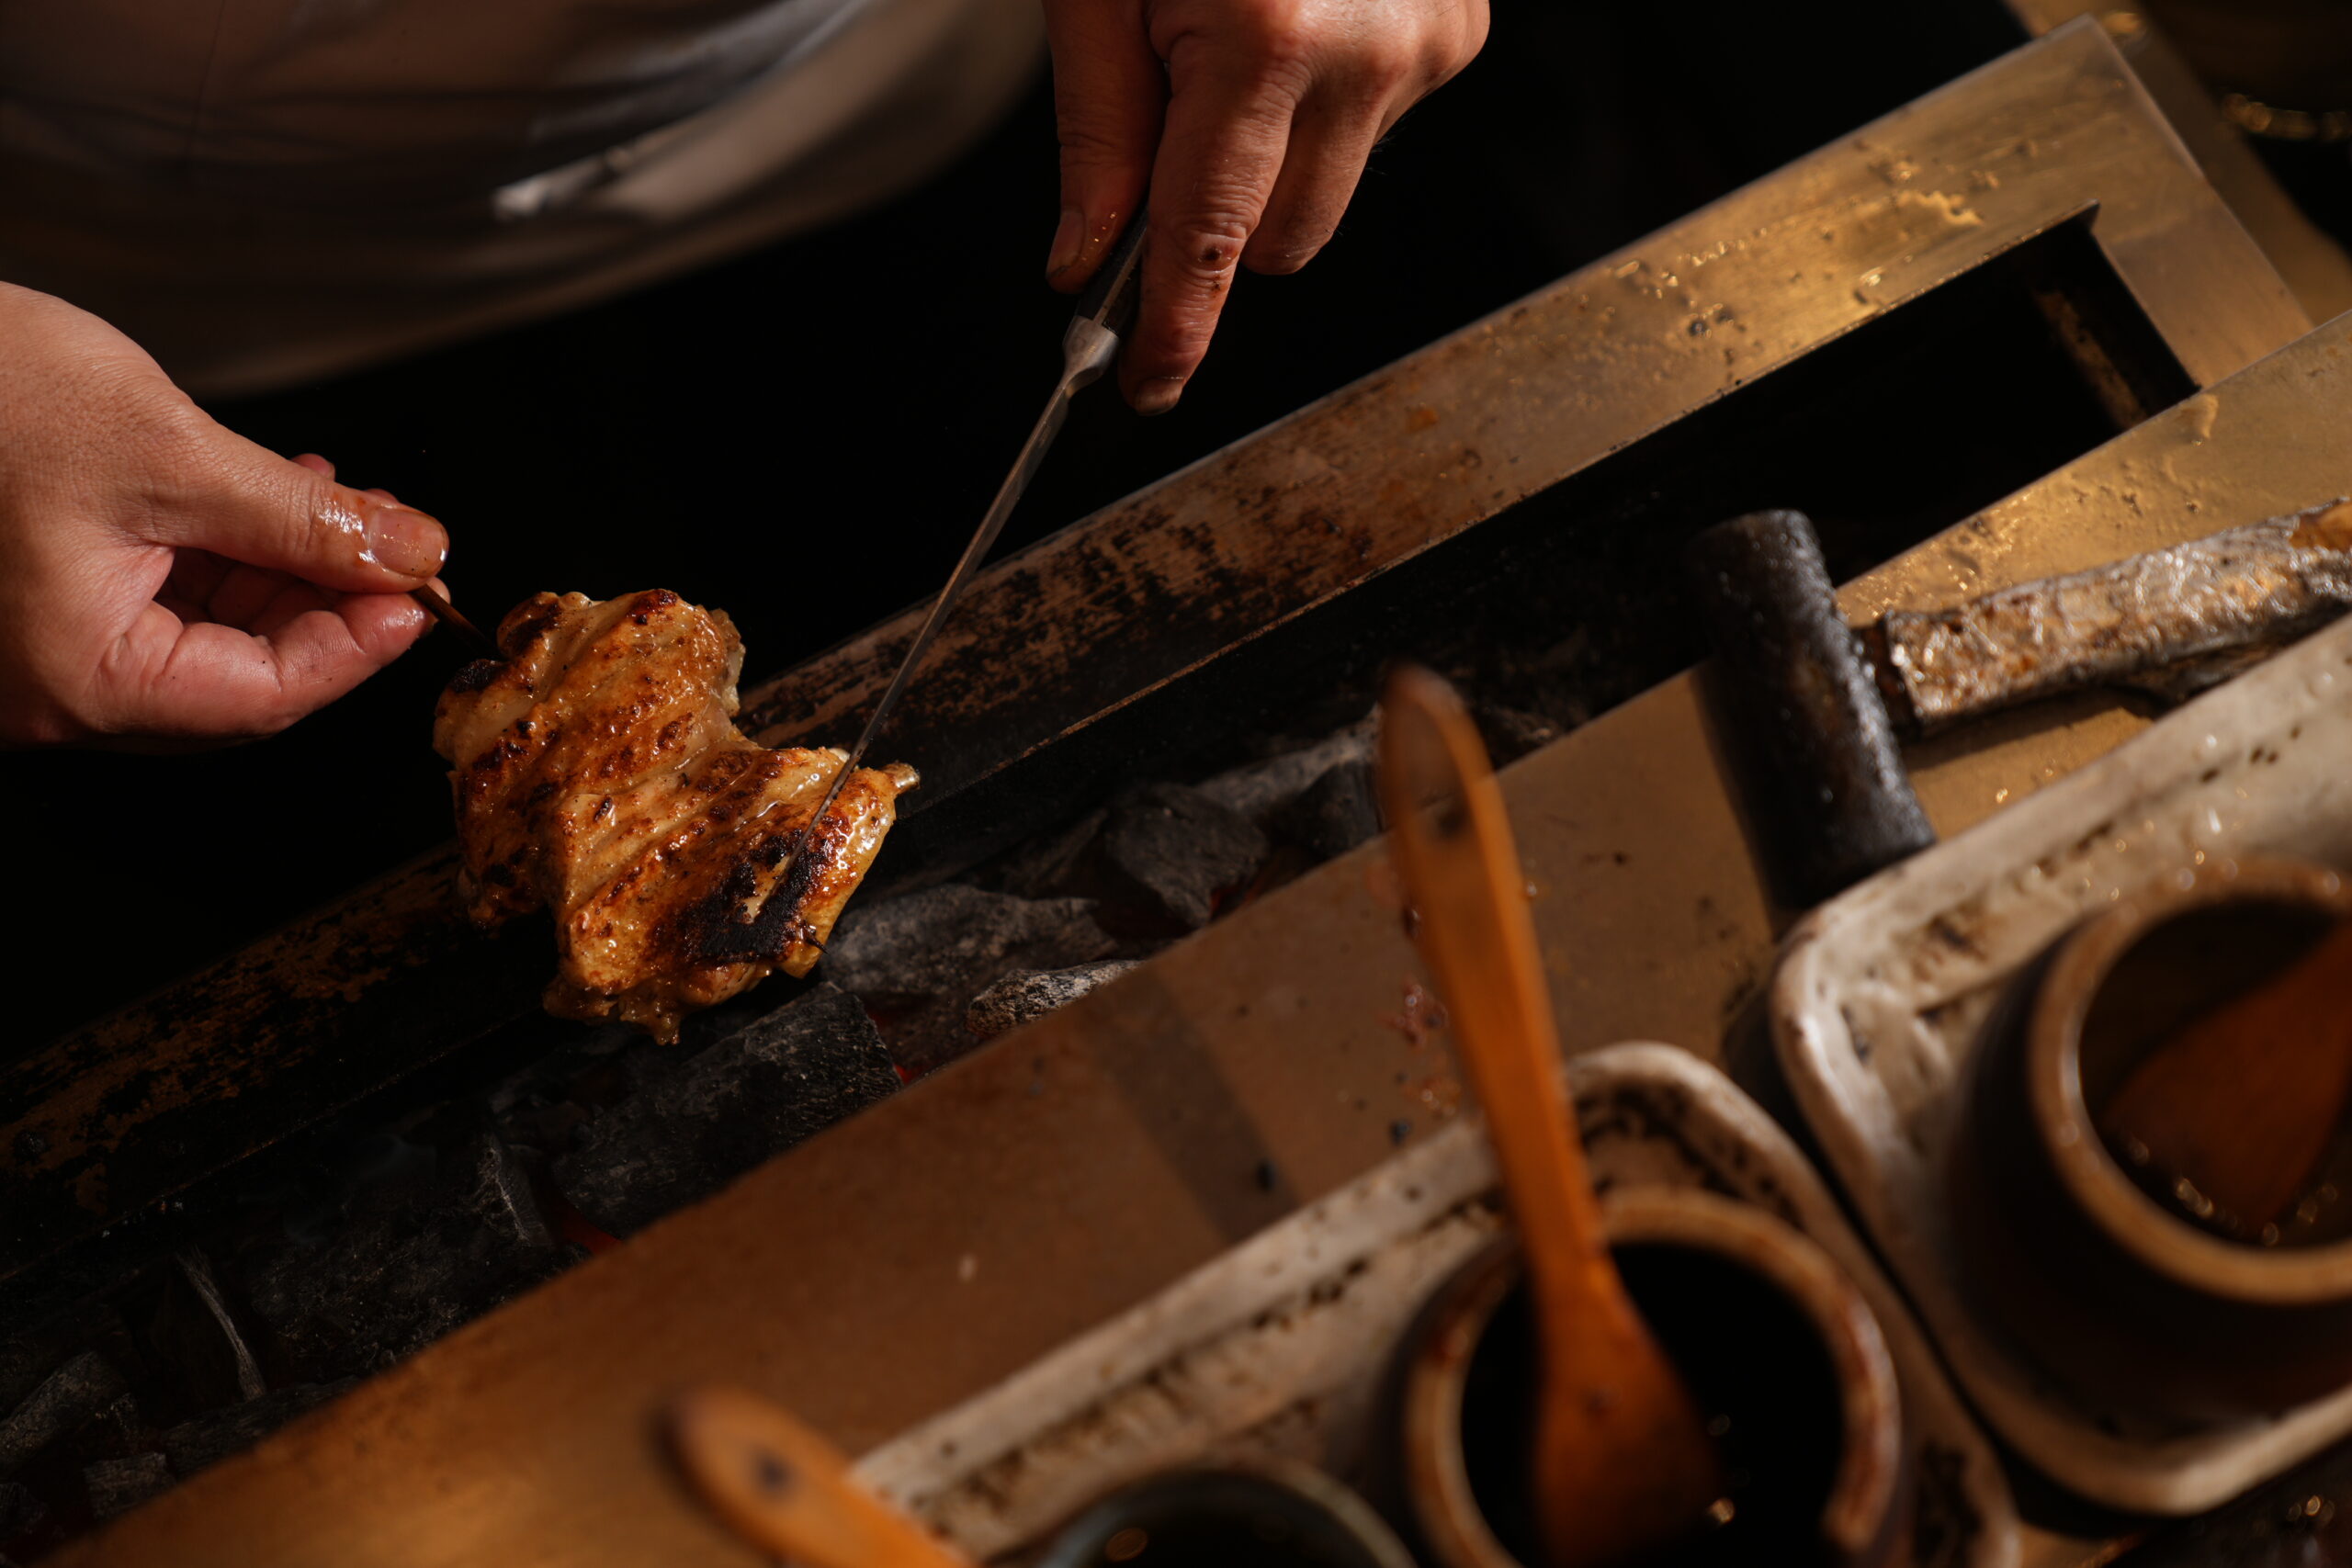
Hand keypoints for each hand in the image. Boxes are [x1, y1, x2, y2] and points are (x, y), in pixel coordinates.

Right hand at [0, 283, 447, 747]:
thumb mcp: (172, 454)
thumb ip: (306, 522)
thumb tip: (413, 556)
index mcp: (80, 679)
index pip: (265, 700)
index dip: (359, 648)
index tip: (419, 594)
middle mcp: (53, 692)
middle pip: (241, 681)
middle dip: (328, 609)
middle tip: (397, 547)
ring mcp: (42, 656)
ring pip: (208, 644)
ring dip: (286, 579)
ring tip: (343, 508)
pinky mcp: (41, 609)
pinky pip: (158, 608)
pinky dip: (227, 562)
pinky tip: (274, 503)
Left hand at [1042, 0, 1486, 412]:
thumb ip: (1099, 129)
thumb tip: (1088, 259)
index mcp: (1266, 38)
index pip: (1211, 237)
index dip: (1176, 327)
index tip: (1147, 385)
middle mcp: (1367, 55)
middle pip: (1280, 242)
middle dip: (1215, 224)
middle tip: (1168, 118)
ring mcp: (1427, 48)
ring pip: (1328, 195)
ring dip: (1271, 160)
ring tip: (1236, 40)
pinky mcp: (1457, 35)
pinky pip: (1374, 130)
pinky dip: (1325, 104)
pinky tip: (1299, 20)